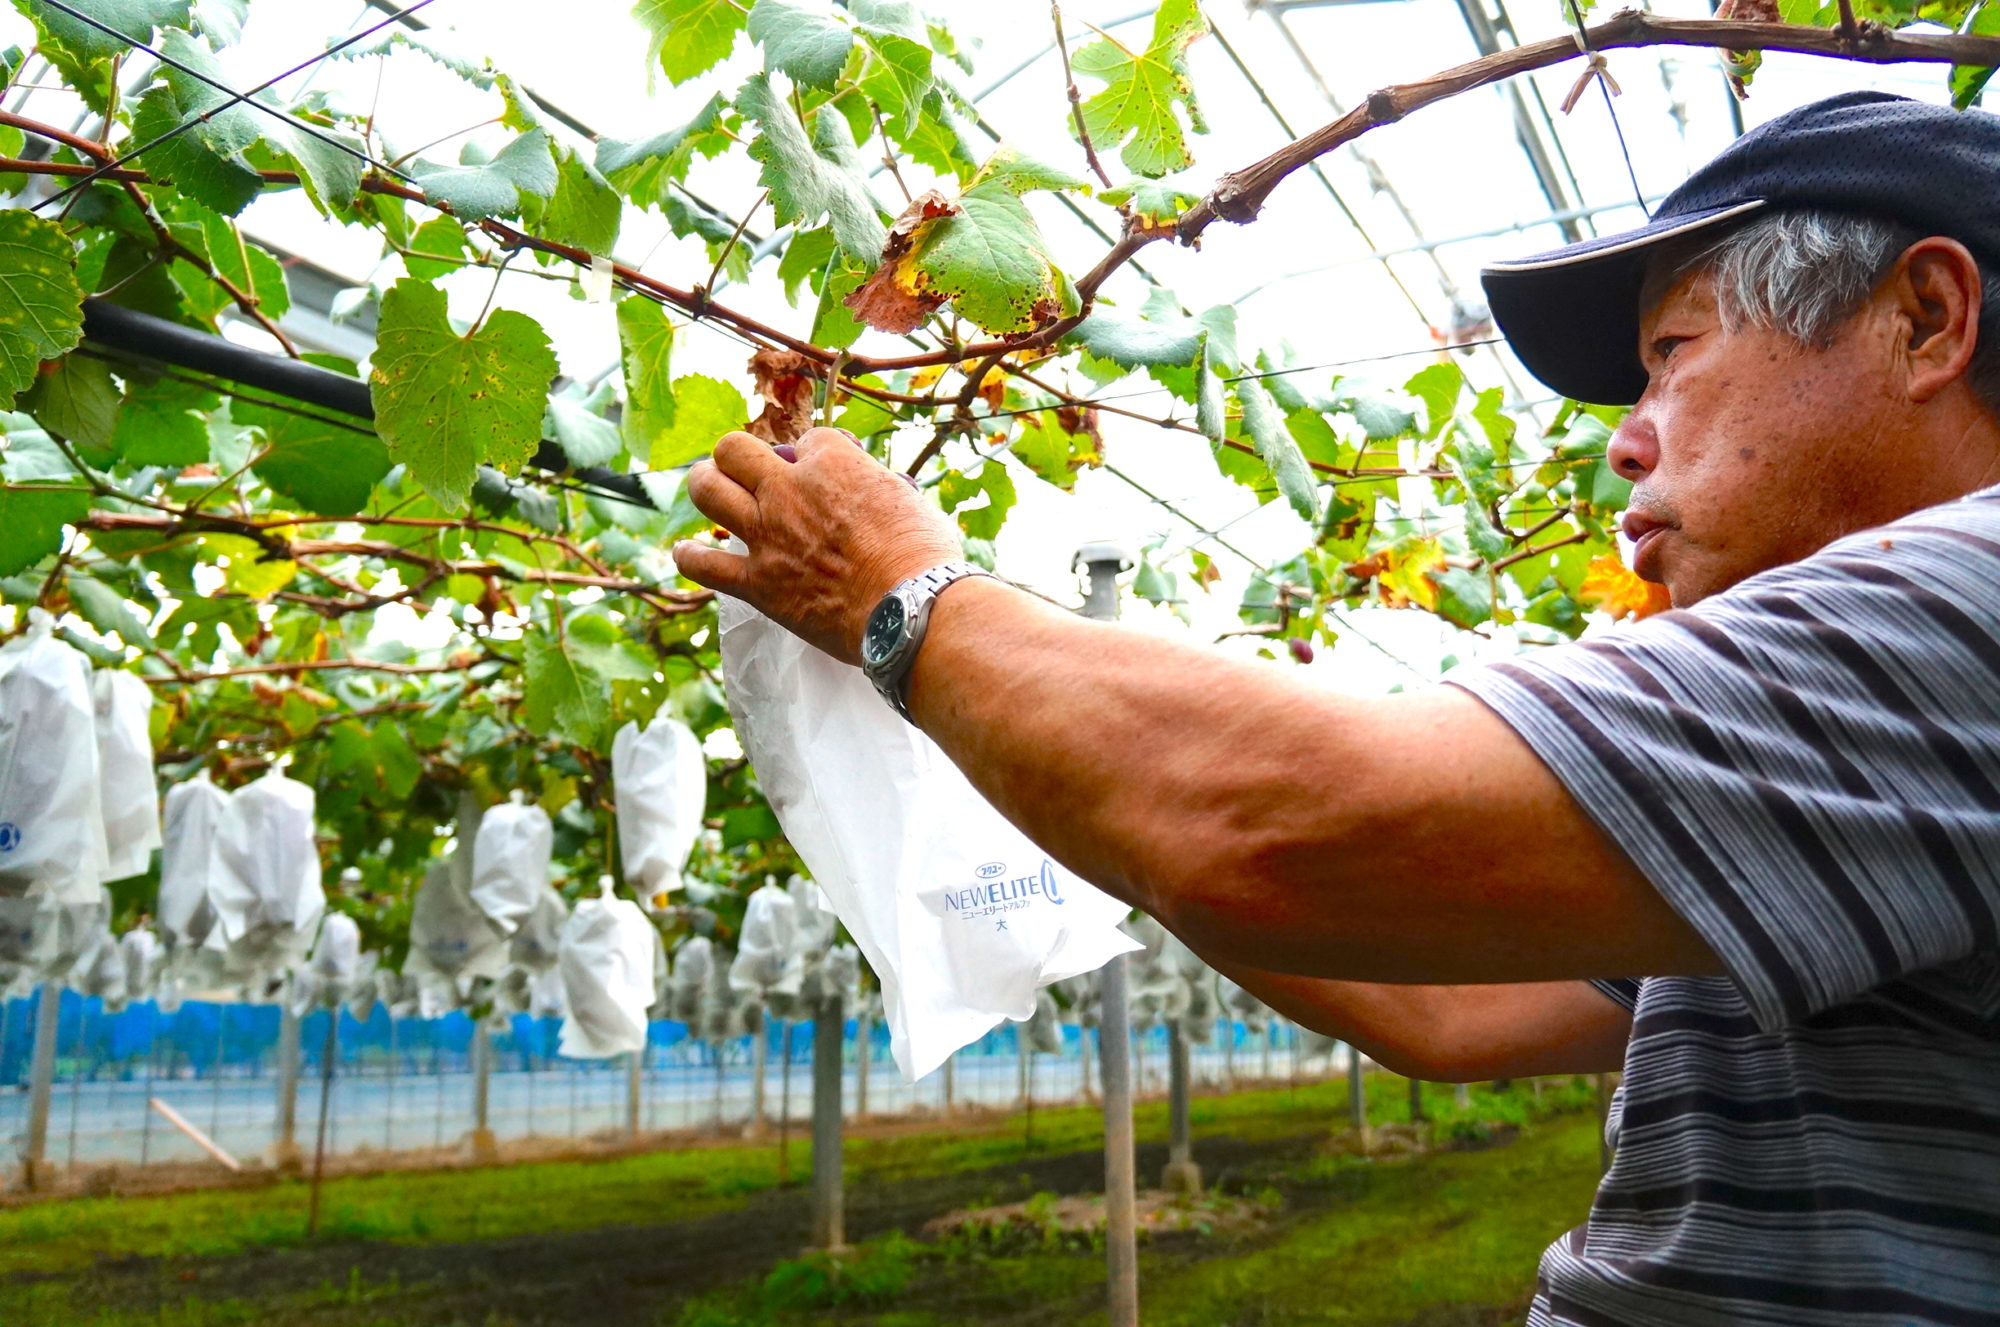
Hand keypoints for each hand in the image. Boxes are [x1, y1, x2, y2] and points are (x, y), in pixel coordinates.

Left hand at [671, 428, 964, 664]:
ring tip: (710, 490)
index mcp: (834, 462)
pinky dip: (690, 557)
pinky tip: (687, 553)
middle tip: (748, 471)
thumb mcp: (911, 501)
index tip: (822, 472)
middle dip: (739, 455)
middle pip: (735, 448)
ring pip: (708, 490)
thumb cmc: (925, 558)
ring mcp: (768, 535)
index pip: (810, 439)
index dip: (814, 455)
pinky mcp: (756, 583)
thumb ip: (880, 488)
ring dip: (705, 486)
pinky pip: (703, 564)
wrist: (911, 610)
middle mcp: (790, 489)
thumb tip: (878, 490)